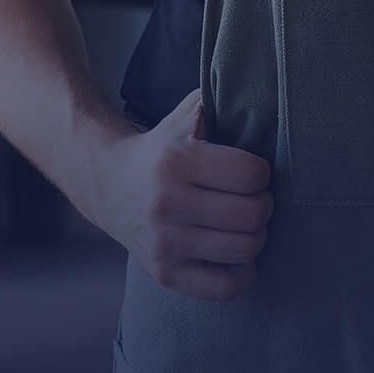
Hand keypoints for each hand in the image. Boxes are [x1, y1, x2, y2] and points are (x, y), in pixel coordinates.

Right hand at [95, 88, 273, 300]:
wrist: (109, 184)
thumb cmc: (162, 148)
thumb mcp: (186, 115)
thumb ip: (220, 98)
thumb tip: (259, 85)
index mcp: (177, 161)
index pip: (251, 174)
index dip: (262, 172)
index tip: (254, 171)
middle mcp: (168, 204)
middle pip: (252, 215)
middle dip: (265, 204)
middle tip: (256, 198)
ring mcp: (165, 244)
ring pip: (244, 250)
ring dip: (257, 235)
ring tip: (246, 222)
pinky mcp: (165, 274)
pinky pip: (224, 288)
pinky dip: (242, 272)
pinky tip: (237, 253)